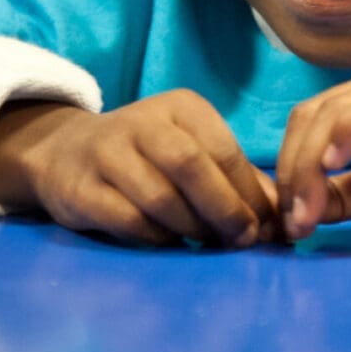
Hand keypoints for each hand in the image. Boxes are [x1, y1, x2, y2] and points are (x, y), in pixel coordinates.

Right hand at [0, 90, 278, 246]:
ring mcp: (107, 152)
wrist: (67, 153)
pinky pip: (128, 220)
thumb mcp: (193, 150)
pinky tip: (168, 244)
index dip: (250, 192)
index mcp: (181, 107)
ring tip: (206, 244)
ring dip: (192, 228)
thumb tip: (284, 217)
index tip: (267, 226)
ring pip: (160, 197)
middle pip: (193, 167)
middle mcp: (143, 122)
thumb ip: (238, 180)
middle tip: (243, 241)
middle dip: (225, 210)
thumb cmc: (148, 157)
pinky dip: (156, 238)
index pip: (224, 149)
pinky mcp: (81, 187)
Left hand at [275, 65, 350, 240]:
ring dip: (306, 167)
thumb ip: (346, 196)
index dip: (288, 172)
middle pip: (307, 118)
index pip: (306, 126)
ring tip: (308, 215)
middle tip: (294, 226)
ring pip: (328, 113)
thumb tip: (297, 213)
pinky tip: (333, 166)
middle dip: (291, 174)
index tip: (289, 225)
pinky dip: (341, 134)